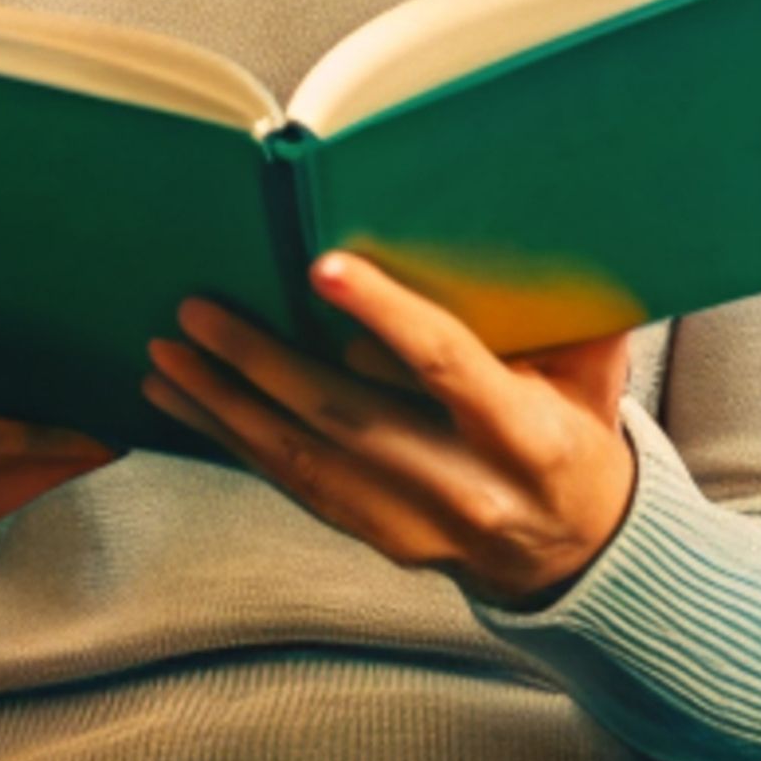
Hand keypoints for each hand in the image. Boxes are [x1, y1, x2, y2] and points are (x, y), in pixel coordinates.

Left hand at [146, 254, 641, 603]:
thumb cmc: (578, 441)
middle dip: (262, 364)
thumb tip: (540, 207)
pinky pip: (290, 483)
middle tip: (198, 312)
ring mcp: (412, 522)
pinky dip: (230, 438)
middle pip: (346, 420)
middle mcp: (464, 488)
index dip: (386, 317)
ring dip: (223, 405)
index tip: (324, 269)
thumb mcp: (593, 376)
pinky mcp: (374, 536)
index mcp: (526, 438)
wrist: (579, 554)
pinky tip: (184, 403)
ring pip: (301, 459)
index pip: (447, 367)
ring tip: (166, 357)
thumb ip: (568, 309)